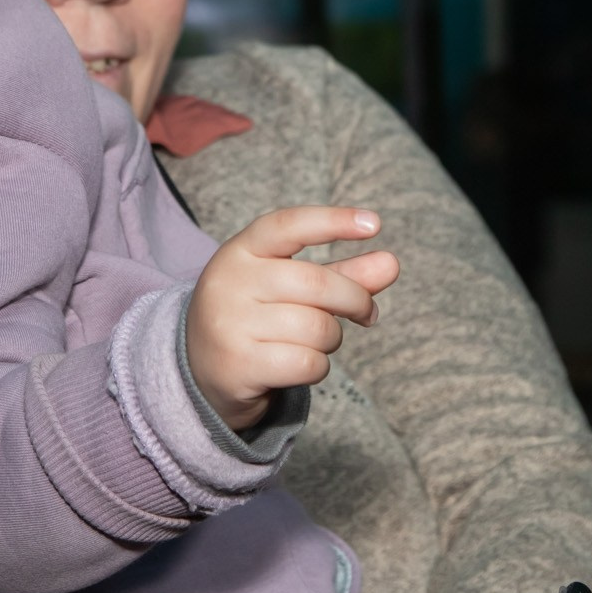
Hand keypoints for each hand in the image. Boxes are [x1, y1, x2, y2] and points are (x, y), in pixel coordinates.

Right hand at [186, 206, 398, 430]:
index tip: (374, 224)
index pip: (289, 225)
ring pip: (317, 327)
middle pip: (317, 284)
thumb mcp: (290, 287)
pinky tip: (300, 365)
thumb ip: (341, 274)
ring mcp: (230, 323)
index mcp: (241, 250)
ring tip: (316, 341)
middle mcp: (230, 281)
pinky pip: (308, 362)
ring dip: (332, 339)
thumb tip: (392, 263)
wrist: (199, 371)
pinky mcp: (239, 364)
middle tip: (367, 312)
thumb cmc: (256, 317)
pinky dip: (318, 366)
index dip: (332, 221)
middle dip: (355, 300)